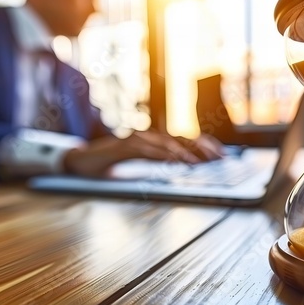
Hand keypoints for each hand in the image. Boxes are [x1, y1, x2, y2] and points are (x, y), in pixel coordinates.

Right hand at [63, 130, 223, 176]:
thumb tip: (183, 168)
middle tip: (220, 158)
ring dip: (185, 152)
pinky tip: (174, 161)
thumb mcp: (139, 165)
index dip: (204, 145)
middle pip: (180, 139)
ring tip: (201, 162)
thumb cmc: (111, 164)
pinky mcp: (123, 147)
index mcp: (153, 141)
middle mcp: (147, 136)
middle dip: (203, 148)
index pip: (184, 140)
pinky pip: (146, 150)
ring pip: (166, 143)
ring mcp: (135, 139)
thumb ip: (158, 163)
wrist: (81, 161)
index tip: (222, 154)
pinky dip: (162, 155)